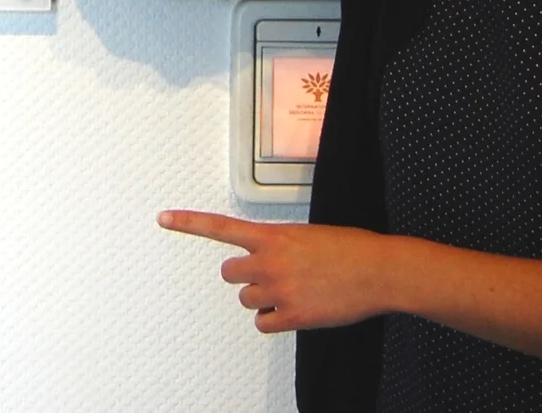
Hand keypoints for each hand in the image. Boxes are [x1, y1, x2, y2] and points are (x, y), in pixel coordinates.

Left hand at [159, 210, 398, 332]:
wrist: (379, 271)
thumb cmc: (350, 249)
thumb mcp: (307, 234)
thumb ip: (280, 245)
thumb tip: (269, 259)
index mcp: (272, 235)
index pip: (221, 227)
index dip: (188, 223)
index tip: (163, 218)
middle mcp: (269, 261)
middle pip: (230, 274)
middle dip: (246, 276)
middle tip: (270, 275)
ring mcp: (279, 289)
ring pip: (247, 300)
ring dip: (262, 298)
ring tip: (292, 291)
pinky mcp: (292, 315)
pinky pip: (263, 324)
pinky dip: (273, 321)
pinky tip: (293, 311)